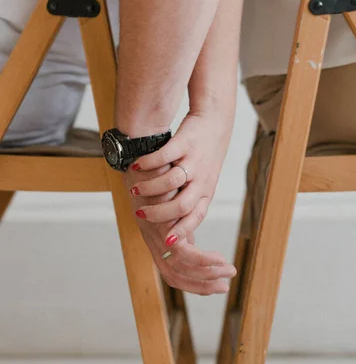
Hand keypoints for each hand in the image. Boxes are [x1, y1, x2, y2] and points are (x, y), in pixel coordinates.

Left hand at [124, 164, 235, 295]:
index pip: (173, 273)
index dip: (194, 284)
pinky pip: (180, 252)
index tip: (217, 285)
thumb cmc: (153, 179)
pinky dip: (200, 259)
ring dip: (205, 273)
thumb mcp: (170, 204)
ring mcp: (154, 234)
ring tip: (227, 270)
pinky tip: (218, 258)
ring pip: (179, 267)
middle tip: (226, 286)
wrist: (139, 157)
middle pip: (175, 276)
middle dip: (202, 285)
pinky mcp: (159, 226)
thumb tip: (193, 243)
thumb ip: (181, 226)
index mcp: (156, 239)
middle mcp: (153, 240)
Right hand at [127, 109, 232, 245]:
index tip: (167, 241)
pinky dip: (148, 163)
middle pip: (181, 205)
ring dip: (150, 188)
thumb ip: (190, 205)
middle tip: (140, 215)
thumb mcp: (203, 184)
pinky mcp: (185, 143)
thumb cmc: (204, 159)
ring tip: (134, 191)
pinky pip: (164, 156)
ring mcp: (193, 161)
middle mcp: (201, 180)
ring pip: (172, 181)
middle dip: (158, 213)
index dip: (182, 230)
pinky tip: (136, 166)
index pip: (194, 217)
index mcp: (205, 193)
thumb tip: (175, 232)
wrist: (215, 122)